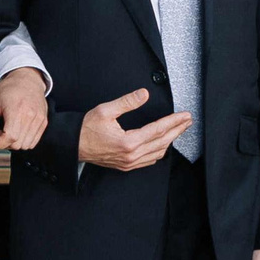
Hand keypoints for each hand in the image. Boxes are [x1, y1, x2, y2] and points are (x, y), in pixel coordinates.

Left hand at [0, 67, 50, 152]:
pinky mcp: (43, 122)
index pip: (11, 136)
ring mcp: (39, 119)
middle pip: (17, 143)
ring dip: (14, 143)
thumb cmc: (10, 88)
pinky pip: (33, 142)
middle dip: (4, 143)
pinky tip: (17, 131)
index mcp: (16, 109)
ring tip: (8, 130)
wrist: (28, 80)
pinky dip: (23, 141)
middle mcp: (30, 116)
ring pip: (26, 145)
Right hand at [77, 89, 192, 170]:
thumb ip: (127, 102)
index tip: (184, 115)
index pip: (158, 130)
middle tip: (187, 121)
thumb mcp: (105, 110)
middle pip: (162, 142)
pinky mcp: (126, 165)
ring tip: (178, 130)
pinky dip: (159, 151)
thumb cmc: (85, 129)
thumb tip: (143, 94)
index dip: (174, 122)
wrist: (72, 146)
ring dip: (170, 141)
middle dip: (177, 130)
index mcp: (128, 142)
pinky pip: (149, 160)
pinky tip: (162, 144)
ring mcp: (129, 162)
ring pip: (158, 153)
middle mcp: (131, 155)